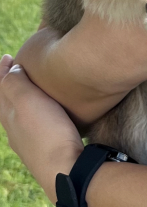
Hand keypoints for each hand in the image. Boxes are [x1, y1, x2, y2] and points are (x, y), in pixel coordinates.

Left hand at [0, 54, 82, 203]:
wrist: (64, 167)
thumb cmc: (47, 133)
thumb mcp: (28, 102)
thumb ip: (15, 85)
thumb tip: (9, 71)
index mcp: (8, 116)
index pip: (0, 89)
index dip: (1, 71)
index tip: (6, 56)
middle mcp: (14, 128)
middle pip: (5, 102)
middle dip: (8, 83)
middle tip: (14, 66)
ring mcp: (28, 139)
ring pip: (18, 113)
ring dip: (21, 96)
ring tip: (31, 85)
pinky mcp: (43, 146)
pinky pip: (32, 122)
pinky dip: (33, 109)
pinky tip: (46, 111)